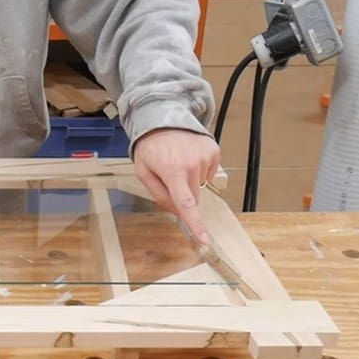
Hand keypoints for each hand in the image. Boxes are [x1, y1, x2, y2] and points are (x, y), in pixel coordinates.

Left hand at [133, 128, 220, 244]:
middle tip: (170, 177)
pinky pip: (209, 172)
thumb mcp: (143, 172)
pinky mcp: (214, 151)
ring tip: (178, 162)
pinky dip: (199, 170)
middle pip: (194, 197)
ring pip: (201, 185)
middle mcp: (192, 165)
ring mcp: (205, 157)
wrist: (163, 118)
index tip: (206, 239)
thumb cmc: (150, 147)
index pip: (186, 204)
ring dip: (190, 180)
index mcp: (172, 172)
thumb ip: (158, 194)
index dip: (196, 224)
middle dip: (183, 195)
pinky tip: (188, 157)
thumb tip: (176, 211)